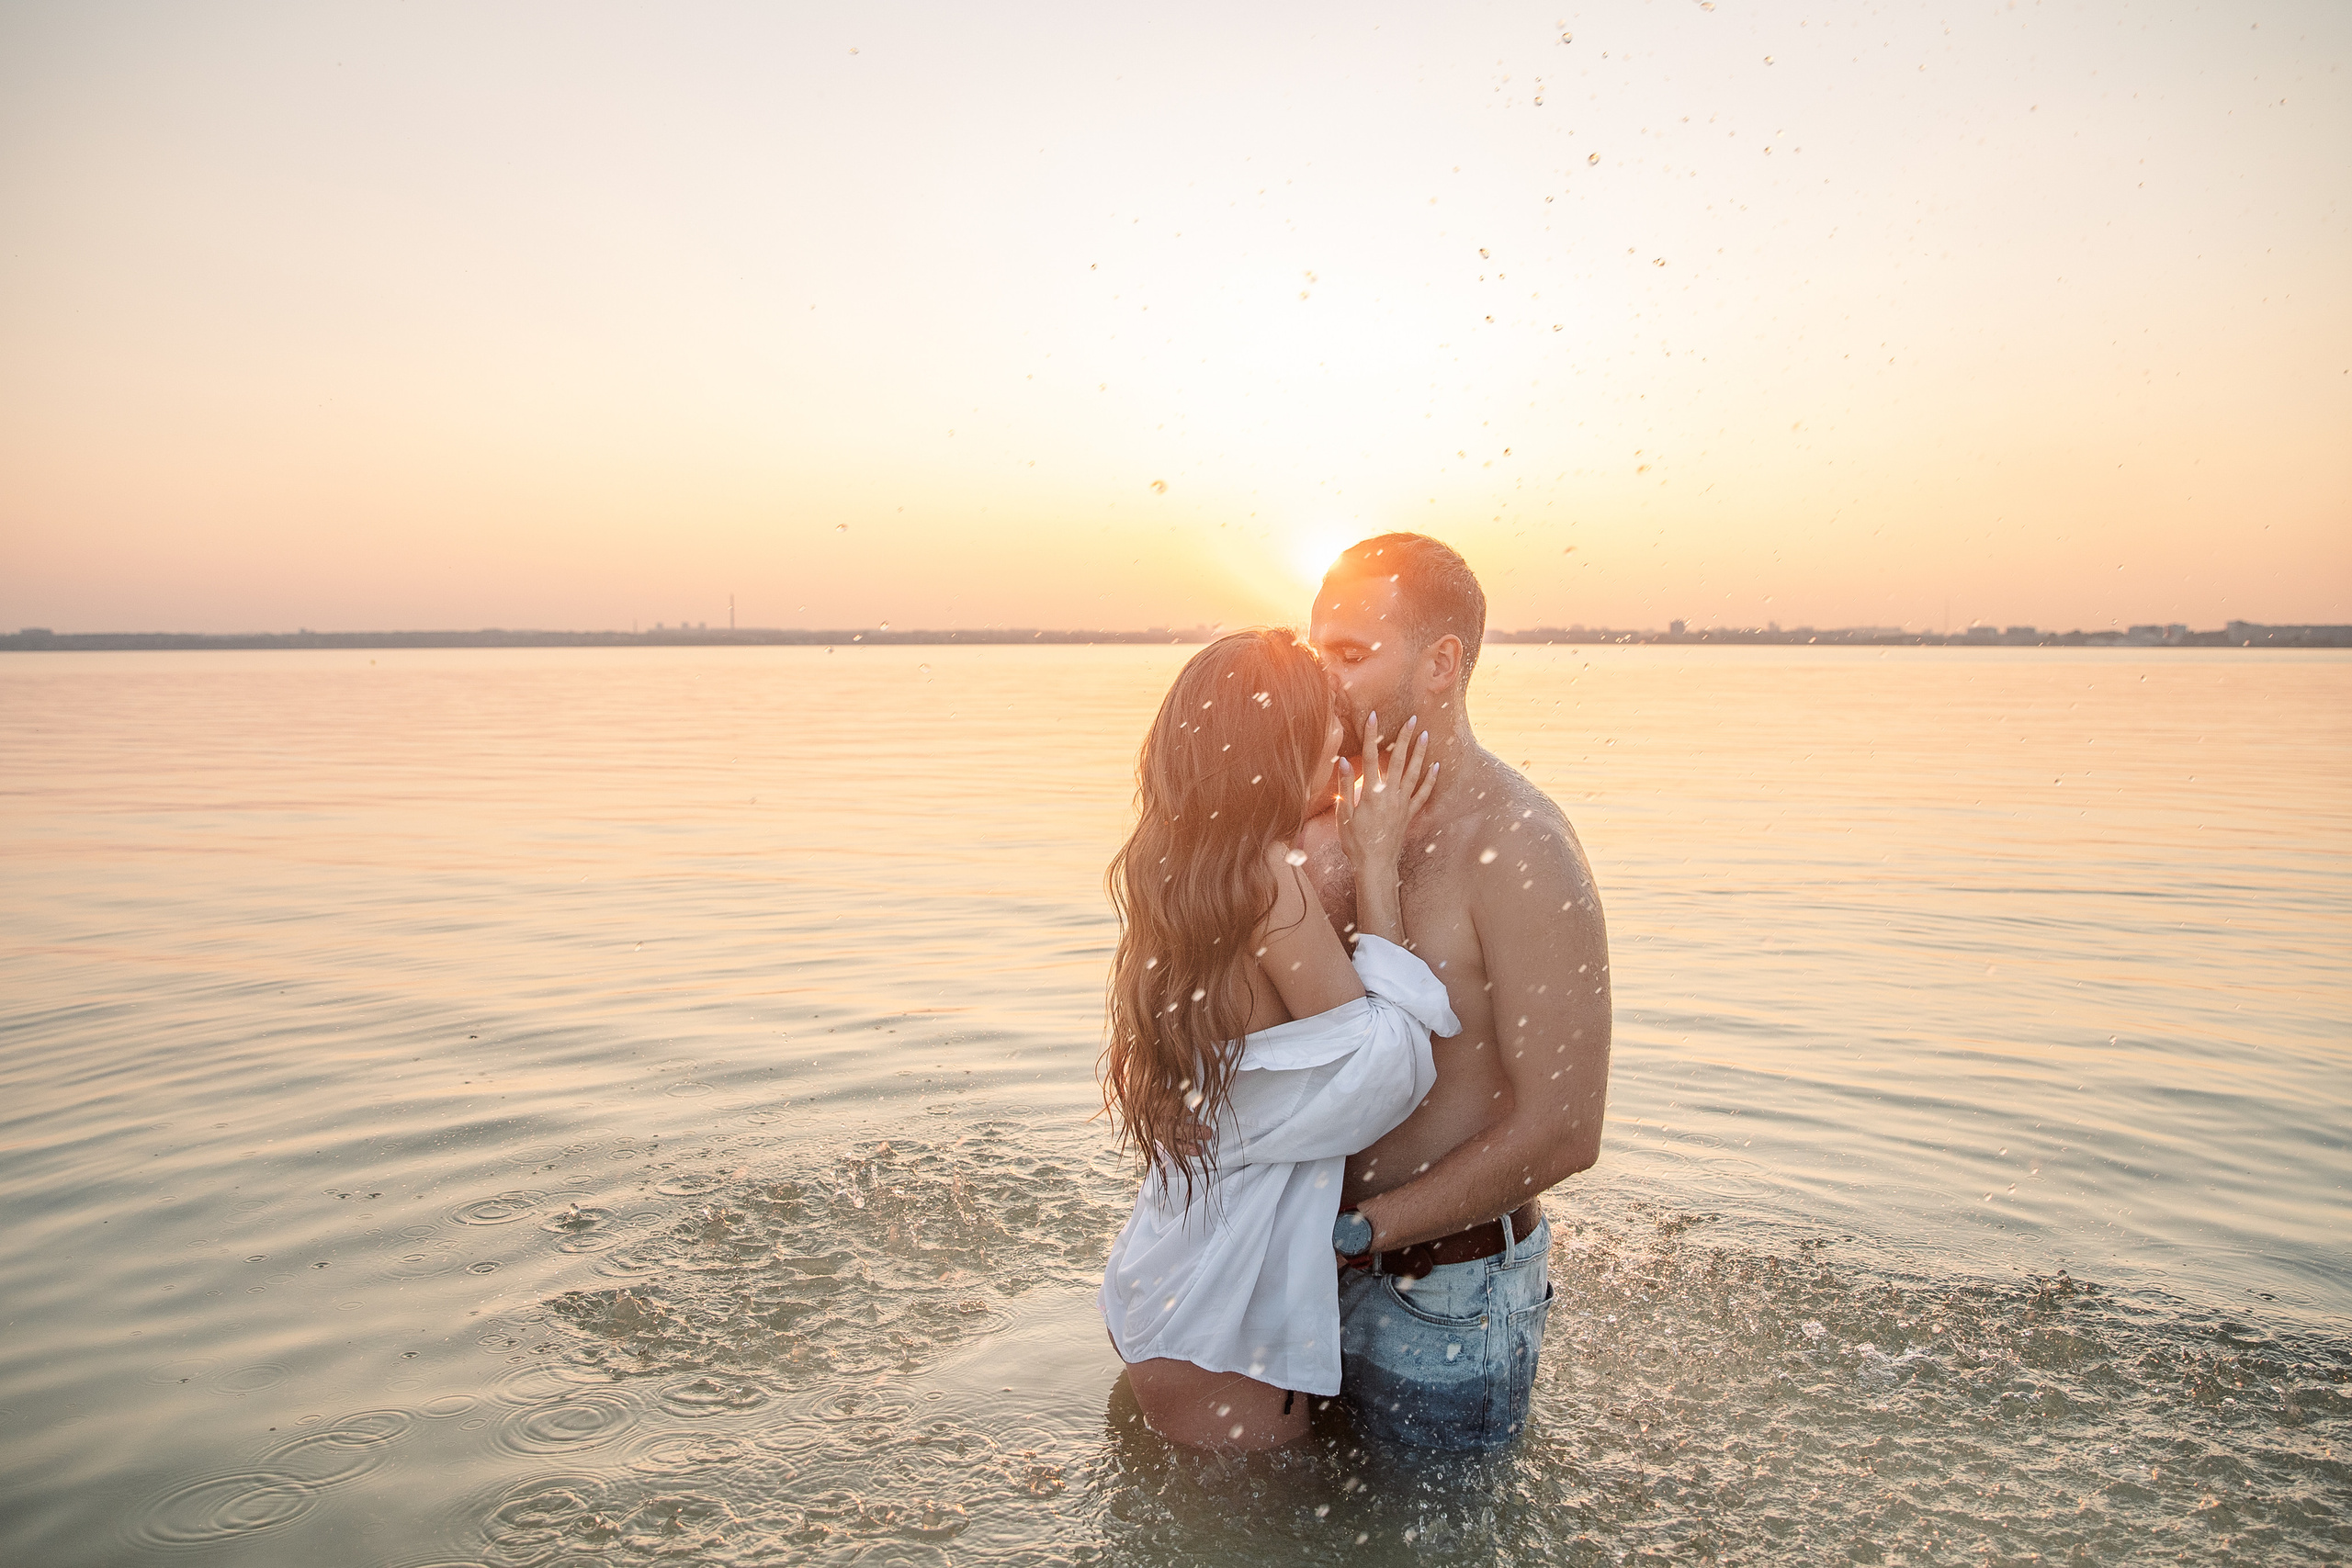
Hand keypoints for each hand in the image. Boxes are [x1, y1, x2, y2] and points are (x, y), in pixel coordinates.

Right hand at [1333, 710, 1436, 882]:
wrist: (1375, 866)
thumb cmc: (1355, 843)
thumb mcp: (1344, 815)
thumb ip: (1346, 786)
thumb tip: (1343, 761)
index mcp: (1371, 793)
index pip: (1370, 757)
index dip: (1372, 736)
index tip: (1374, 717)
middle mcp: (1389, 795)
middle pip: (1397, 760)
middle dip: (1404, 737)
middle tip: (1411, 718)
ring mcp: (1402, 804)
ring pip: (1413, 773)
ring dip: (1419, 753)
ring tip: (1425, 734)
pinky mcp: (1409, 814)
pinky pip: (1422, 794)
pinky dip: (1430, 780)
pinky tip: (1435, 767)